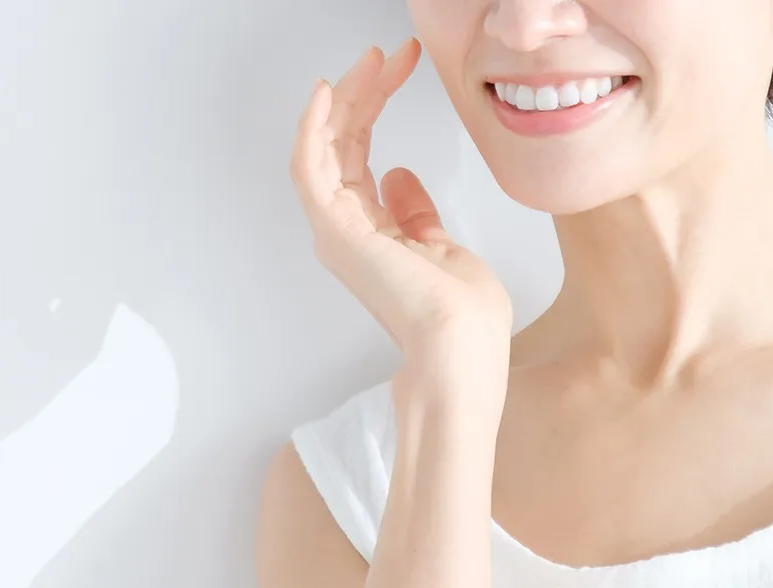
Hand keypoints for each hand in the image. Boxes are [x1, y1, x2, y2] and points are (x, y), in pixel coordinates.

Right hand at [289, 39, 511, 362]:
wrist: (462, 348)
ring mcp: (335, 230)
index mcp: (369, 232)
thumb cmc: (462, 317)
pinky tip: (326, 93)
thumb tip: (399, 176)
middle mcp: (343, 229)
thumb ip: (415, 213)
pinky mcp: (336, 230)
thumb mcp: (441, 247)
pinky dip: (312, 128)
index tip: (398, 66)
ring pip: (323, 147)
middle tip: (386, 54)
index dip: (374, 104)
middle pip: (339, 143)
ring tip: (369, 61)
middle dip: (361, 91)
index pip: (359, 153)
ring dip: (344, 99)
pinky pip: (310, 168)